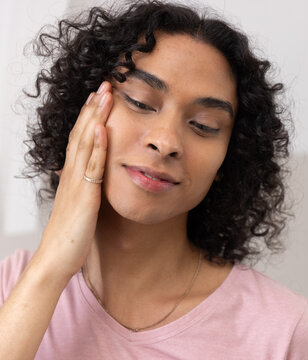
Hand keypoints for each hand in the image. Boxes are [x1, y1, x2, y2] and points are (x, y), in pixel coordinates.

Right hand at [34, 81, 112, 279]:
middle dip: (94, 109)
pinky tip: (104, 128)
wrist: (56, 261)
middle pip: (82, 135)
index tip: (99, 98)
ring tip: (105, 95)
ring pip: (86, 144)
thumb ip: (84, 191)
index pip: (80, 141)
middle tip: (104, 85)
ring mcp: (77, 183)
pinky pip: (92, 167)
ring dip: (96, 118)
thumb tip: (91, 181)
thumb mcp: (78, 207)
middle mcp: (72, 175)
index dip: (89, 118)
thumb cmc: (69, 238)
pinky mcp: (85, 196)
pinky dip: (98, 146)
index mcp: (72, 177)